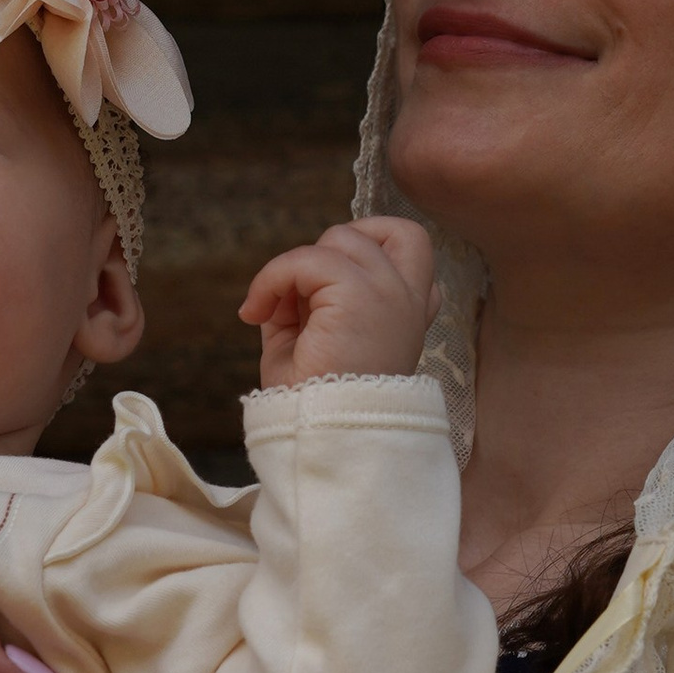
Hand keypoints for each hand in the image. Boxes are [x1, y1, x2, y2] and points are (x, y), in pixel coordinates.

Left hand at [239, 215, 437, 389]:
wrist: (323, 441)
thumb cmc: (316, 406)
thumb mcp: (311, 343)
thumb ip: (307, 303)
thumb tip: (284, 280)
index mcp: (408, 318)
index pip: (416, 259)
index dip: (372, 259)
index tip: (328, 295)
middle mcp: (409, 303)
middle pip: (396, 231)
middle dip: (342, 243)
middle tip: (303, 286)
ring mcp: (390, 294)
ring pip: (341, 238)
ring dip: (296, 267)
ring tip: (272, 311)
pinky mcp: (360, 294)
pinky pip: (307, 258)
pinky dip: (272, 277)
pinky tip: (257, 312)